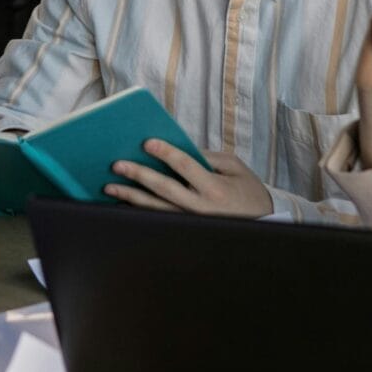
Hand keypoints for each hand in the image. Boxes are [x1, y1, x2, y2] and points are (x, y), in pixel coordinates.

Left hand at [105, 142, 273, 216]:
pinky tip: (122, 203)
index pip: (186, 166)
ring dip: (131, 196)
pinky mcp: (186, 230)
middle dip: (139, 175)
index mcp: (215, 188)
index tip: (147, 142)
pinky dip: (138, 211)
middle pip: (164, 189)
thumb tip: (178, 149)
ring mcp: (191, 222)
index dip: (166, 153)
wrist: (262, 225)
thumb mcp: (235, 168)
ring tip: (109, 186)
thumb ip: (208, 157)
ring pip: (155, 209)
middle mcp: (200, 208)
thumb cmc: (248, 192)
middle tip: (117, 164)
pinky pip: (158, 219)